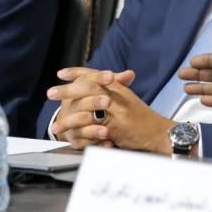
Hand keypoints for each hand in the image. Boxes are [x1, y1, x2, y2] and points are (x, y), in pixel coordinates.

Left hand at [48, 67, 174, 154]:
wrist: (160, 132)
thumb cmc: (144, 118)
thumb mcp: (128, 100)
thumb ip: (114, 90)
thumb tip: (97, 81)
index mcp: (119, 88)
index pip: (96, 75)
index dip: (77, 73)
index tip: (61, 73)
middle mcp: (118, 97)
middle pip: (89, 87)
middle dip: (68, 90)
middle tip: (51, 92)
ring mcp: (117, 113)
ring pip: (89, 108)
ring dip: (69, 115)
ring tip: (55, 122)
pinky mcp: (117, 129)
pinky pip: (95, 130)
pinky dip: (81, 134)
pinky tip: (69, 138)